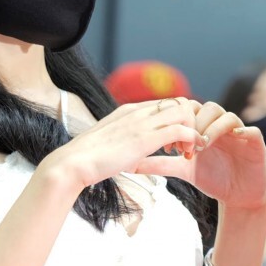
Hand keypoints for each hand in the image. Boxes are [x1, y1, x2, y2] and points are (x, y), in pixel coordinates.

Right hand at [43, 97, 208, 193]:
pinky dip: (191, 139)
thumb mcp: (108, 144)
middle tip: (184, 146)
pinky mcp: (146, 138)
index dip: (175, 120)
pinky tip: (187, 154)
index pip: (164, 103)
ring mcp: (142, 123)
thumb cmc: (87, 160)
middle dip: (190, 122)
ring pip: (183, 111)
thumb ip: (121, 142)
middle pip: (179, 102)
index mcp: (128, 111)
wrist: (73, 164)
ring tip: (186, 151)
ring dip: (192, 130)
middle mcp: (137, 112)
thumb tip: (126, 153)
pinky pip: (180, 129)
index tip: (174, 142)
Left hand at [161, 98, 265, 211]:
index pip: (189, 110)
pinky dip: (240, 130)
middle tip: (181, 146)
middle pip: (205, 108)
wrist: (238, 196)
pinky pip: (250, 129)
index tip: (167, 145)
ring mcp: (239, 130)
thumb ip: (160, 164)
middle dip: (191, 124)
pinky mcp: (255, 141)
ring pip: (225, 115)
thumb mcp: (183, 170)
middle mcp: (220, 124)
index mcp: (203, 127)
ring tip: (200, 148)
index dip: (177, 122)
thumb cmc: (213, 179)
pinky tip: (230, 137)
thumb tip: (132, 163)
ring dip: (210, 128)